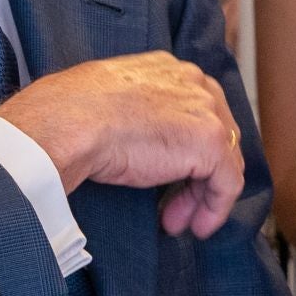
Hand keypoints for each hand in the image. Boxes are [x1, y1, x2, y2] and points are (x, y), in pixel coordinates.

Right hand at [0, 52, 244, 237]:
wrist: (67, 124)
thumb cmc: (70, 114)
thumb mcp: (108, 100)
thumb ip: (134, 111)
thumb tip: (133, 138)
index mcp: (168, 70)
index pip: (195, 111)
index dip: (186, 150)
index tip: (168, 178)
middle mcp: (194, 83)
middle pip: (214, 135)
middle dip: (196, 176)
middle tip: (174, 207)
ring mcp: (206, 111)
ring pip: (222, 161)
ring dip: (201, 196)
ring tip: (176, 221)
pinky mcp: (210, 143)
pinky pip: (228, 184)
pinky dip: (215, 209)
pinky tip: (197, 226)